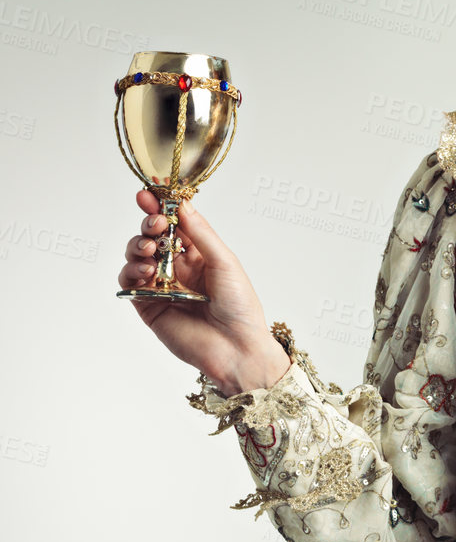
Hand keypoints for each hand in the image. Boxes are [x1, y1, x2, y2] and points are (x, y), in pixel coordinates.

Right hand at [117, 190, 290, 394]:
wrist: (236, 347)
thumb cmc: (240, 306)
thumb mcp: (225, 262)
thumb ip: (200, 235)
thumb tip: (182, 205)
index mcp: (199, 254)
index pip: (175, 225)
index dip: (160, 208)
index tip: (147, 193)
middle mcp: (178, 268)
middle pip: (151, 236)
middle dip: (149, 223)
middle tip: (155, 223)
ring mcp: (161, 286)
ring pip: (136, 257)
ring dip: (137, 246)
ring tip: (149, 249)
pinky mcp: (147, 306)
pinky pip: (128, 283)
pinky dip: (131, 271)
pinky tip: (146, 272)